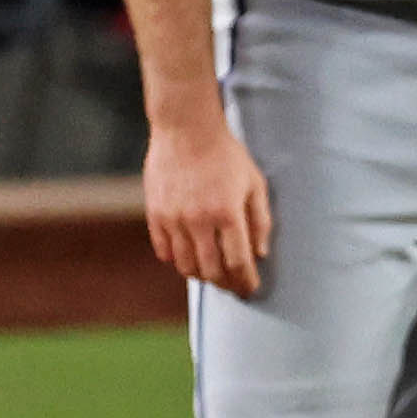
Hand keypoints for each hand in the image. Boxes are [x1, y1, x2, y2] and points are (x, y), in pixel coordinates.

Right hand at [143, 116, 272, 297]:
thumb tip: (259, 254)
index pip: (238, 263)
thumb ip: (260, 220)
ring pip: (186, 266)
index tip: (251, 288)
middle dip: (225, 285)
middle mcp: (199, 220)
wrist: (186, 129)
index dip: (246, 281)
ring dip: (201, 275)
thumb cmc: (225, 154)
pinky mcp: (155, 214)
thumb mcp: (254, 183)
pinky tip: (188, 256)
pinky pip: (164, 251)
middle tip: (233, 287)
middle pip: (211, 271)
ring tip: (211, 273)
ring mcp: (174, 219)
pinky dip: (177, 260)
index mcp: (228, 213)